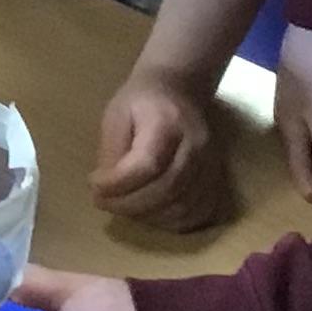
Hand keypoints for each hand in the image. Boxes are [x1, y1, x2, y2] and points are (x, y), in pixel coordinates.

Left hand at [92, 63, 233, 232]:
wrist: (180, 88)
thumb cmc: (142, 101)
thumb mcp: (116, 115)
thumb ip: (111, 151)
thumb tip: (106, 189)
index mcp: (168, 122)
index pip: (147, 164)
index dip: (118, 184)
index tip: (95, 186)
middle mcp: (196, 145)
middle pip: (167, 190)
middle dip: (128, 205)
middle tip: (103, 203)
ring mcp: (211, 164)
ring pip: (182, 207)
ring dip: (148, 216)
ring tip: (124, 207)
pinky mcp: (216, 178)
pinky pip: (198, 213)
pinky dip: (172, 222)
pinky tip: (150, 214)